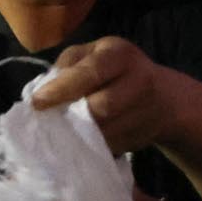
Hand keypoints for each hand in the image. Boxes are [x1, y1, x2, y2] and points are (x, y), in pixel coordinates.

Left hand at [30, 36, 186, 157]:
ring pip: (103, 132)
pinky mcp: (140, 139)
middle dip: (72, 115)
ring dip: (78, 134)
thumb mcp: (93, 54)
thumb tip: (44, 90)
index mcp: (121, 55)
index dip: (62, 89)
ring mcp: (144, 114)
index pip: (90, 72)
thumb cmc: (116, 70)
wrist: (164, 99)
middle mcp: (139, 82)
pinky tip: (81, 139)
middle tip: (49, 119)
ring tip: (61, 130)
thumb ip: (68, 65)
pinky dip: (90, 146)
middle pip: (100, 107)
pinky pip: (108, 147)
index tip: (37, 103)